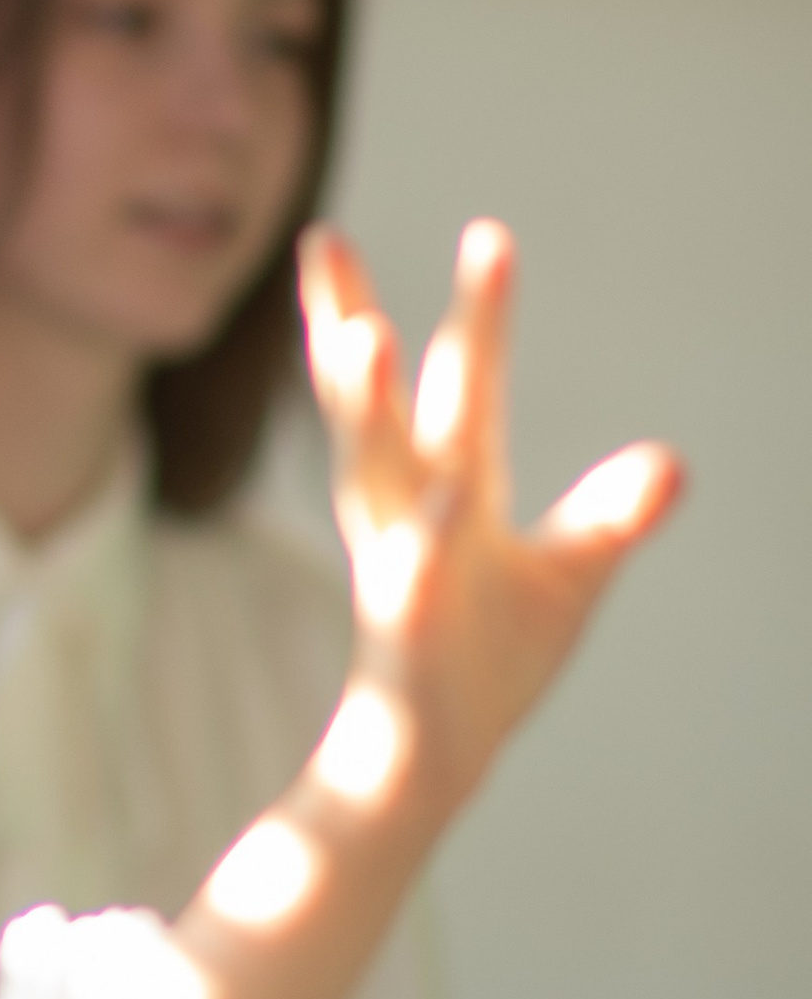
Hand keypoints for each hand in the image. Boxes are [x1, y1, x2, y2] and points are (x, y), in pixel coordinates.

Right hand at [299, 219, 682, 822]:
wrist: (429, 765)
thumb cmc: (487, 663)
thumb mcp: (567, 579)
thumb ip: (610, 513)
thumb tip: (674, 461)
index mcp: (451, 491)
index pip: (458, 390)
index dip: (474, 316)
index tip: (489, 233)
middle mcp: (409, 516)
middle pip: (376, 406)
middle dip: (352, 323)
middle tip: (325, 240)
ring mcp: (398, 570)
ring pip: (374, 477)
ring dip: (365, 408)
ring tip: (364, 337)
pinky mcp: (407, 636)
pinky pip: (414, 581)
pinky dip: (428, 540)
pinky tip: (447, 501)